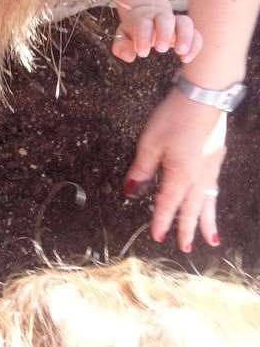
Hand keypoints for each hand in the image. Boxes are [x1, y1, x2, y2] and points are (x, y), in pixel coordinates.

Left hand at [112, 4, 201, 63]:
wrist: (147, 15)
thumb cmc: (134, 30)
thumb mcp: (122, 37)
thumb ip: (121, 46)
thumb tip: (130, 56)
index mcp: (142, 19)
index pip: (144, 24)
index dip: (143, 37)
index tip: (142, 53)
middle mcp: (160, 18)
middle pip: (166, 19)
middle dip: (164, 33)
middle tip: (160, 49)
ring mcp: (176, 23)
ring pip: (185, 22)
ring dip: (185, 36)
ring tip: (181, 52)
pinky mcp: (187, 31)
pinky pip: (196, 34)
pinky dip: (195, 45)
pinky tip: (186, 59)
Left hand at [125, 89, 225, 251]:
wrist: (204, 97)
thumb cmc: (174, 118)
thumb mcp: (149, 144)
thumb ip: (141, 170)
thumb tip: (131, 192)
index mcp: (180, 176)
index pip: (168, 205)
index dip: (161, 222)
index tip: (158, 237)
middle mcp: (199, 177)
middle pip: (192, 209)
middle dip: (188, 229)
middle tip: (187, 249)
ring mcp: (210, 168)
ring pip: (208, 201)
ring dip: (207, 220)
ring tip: (211, 238)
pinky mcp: (215, 157)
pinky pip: (213, 188)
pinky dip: (212, 201)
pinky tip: (211, 202)